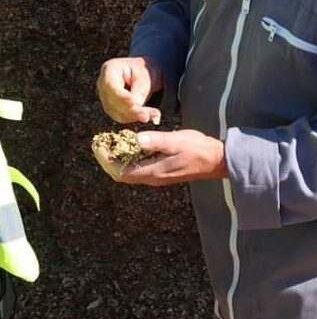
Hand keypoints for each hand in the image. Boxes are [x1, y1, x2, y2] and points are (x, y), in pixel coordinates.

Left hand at [96, 129, 227, 185]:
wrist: (217, 161)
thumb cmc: (198, 149)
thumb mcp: (176, 141)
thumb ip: (155, 141)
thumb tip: (134, 140)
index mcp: (152, 172)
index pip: (120, 170)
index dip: (106, 159)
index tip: (98, 145)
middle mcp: (152, 177)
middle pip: (122, 173)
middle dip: (108, 159)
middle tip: (100, 143)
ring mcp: (157, 176)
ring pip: (130, 171)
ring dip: (119, 158)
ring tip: (112, 142)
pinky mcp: (162, 171)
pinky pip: (139, 167)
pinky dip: (131, 157)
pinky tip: (132, 145)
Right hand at [97, 56, 161, 124]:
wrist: (142, 74)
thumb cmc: (143, 70)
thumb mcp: (145, 74)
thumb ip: (140, 87)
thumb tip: (136, 104)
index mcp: (110, 69)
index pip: (110, 85)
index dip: (120, 96)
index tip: (133, 102)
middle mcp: (103, 85)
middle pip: (114, 101)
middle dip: (132, 109)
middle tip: (147, 115)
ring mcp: (105, 98)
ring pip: (117, 112)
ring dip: (136, 116)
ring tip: (155, 115)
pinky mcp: (111, 109)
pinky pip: (122, 117)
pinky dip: (136, 118)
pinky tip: (150, 116)